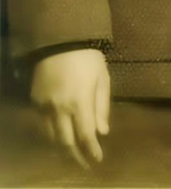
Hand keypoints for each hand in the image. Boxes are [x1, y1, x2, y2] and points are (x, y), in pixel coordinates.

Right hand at [30, 48, 110, 168]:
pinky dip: (52, 133)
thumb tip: (103, 132)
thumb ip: (102, 106)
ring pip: (52, 136)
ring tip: (74, 153)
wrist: (60, 40)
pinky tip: (60, 134)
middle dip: (76, 156)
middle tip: (85, 163)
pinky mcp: (35, 101)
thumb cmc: (88, 57)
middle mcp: (60, 108)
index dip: (91, 151)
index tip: (98, 159)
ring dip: (63, 147)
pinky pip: (43, 124)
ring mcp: (44, 106)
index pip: (85, 136)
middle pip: (65, 142)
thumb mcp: (103, 77)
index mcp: (80, 102)